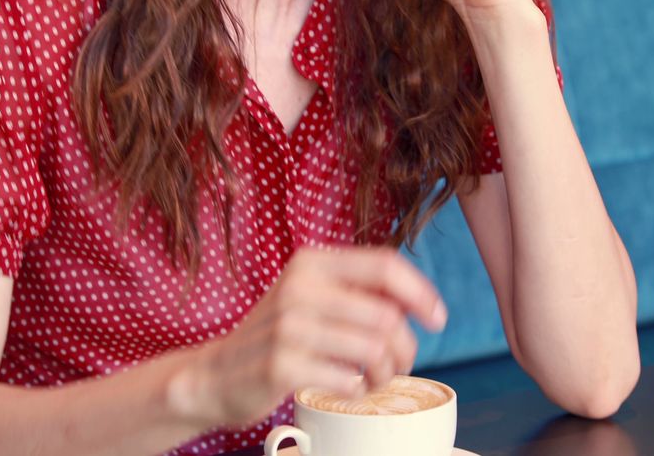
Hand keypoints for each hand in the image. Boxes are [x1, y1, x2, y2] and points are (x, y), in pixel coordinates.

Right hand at [186, 246, 447, 426]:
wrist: (216, 373)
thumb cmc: (277, 336)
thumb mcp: (310, 297)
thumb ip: (356, 291)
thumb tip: (417, 302)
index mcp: (312, 263)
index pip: (385, 265)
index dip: (421, 292)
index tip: (437, 318)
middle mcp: (299, 288)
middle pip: (387, 315)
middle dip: (405, 347)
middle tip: (398, 364)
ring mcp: (288, 327)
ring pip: (374, 349)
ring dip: (384, 373)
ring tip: (373, 379)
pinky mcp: (282, 365)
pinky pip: (348, 380)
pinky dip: (358, 390)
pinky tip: (348, 389)